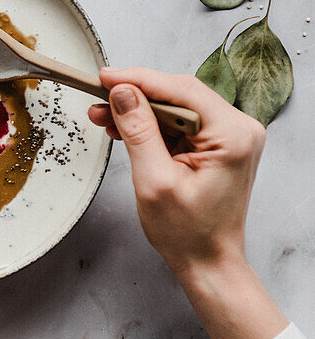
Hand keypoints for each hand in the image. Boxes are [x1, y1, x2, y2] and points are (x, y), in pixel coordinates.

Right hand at [89, 68, 264, 275]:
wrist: (208, 262)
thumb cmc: (188, 232)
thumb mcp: (154, 180)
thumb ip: (139, 131)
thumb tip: (123, 92)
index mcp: (232, 135)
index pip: (181, 90)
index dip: (139, 79)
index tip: (106, 77)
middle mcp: (239, 129)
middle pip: (179, 94)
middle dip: (136, 96)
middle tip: (99, 98)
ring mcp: (231, 136)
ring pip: (176, 107)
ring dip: (140, 111)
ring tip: (104, 116)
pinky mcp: (219, 144)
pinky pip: (180, 123)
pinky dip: (152, 124)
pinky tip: (125, 127)